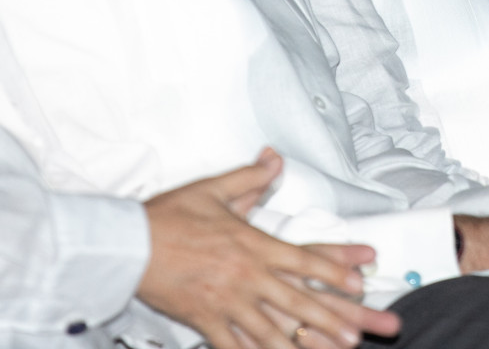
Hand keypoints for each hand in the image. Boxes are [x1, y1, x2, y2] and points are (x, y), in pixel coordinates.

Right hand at [139, 150, 399, 348]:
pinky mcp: (205, 320)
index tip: (360, 280)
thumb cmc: (169, 217)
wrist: (128, 245)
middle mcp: (245, 275)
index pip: (303, 259)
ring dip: (302, 344)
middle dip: (330, 318)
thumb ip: (250, 177)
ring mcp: (226, 301)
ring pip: (271, 329)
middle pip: (297, 299)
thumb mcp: (213, 189)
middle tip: (358, 333)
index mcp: (252, 243)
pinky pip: (233, 344)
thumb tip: (273, 159)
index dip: (335, 270)